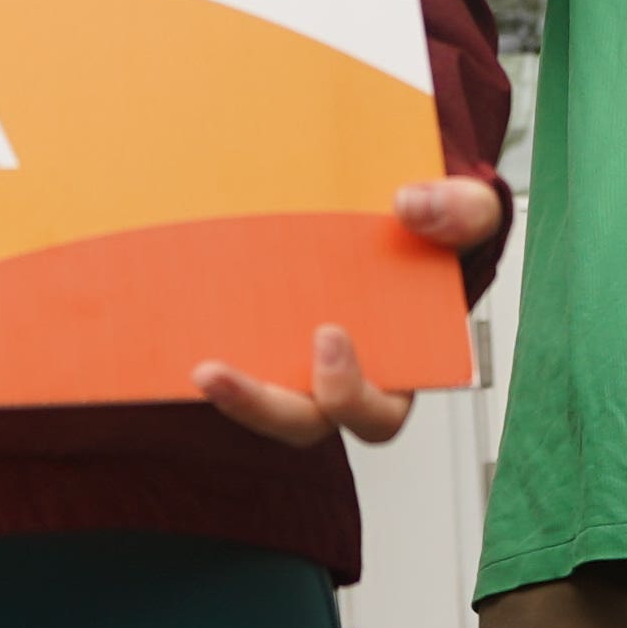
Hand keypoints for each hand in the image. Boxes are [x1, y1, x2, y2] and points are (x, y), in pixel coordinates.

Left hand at [196, 173, 500, 445]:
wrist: (400, 204)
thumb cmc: (435, 228)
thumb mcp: (466, 210)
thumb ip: (460, 210)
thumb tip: (410, 206)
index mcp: (396, 368)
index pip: (374, 413)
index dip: (348, 393)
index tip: (326, 336)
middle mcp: (339, 378)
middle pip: (301, 423)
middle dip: (260, 406)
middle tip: (219, 371)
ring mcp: (293, 360)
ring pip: (256, 401)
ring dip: (222, 391)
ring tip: (193, 365)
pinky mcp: (257, 336)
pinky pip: (227, 356)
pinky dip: (195, 341)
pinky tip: (160, 309)